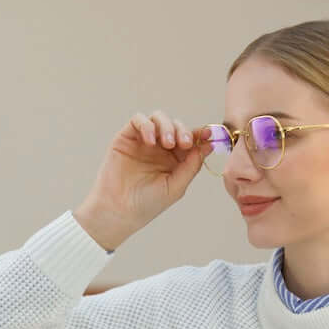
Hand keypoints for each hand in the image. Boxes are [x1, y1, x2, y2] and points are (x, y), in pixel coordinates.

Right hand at [74, 111, 212, 250]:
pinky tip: (149, 141)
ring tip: (167, 143)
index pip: (190, 140)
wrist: (119, 210)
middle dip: (183, 131)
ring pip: (159, 118)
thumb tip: (209, 145)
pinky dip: (146, 125)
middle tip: (184, 143)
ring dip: (166, 126)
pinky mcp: (126, 137)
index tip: (209, 134)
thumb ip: (192, 165)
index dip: (201, 135)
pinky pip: (138, 120)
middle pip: (176, 126)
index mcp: (176, 160)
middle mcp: (160, 148)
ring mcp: (144, 141)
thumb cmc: (148, 203)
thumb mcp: (176, 186)